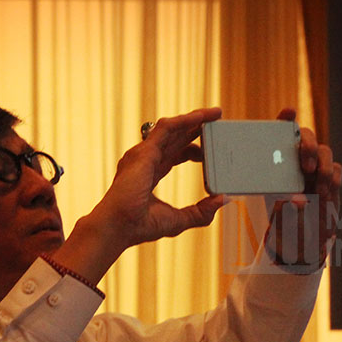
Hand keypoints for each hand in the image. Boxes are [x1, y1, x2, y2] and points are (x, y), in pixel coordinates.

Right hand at [99, 107, 227, 246]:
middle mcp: (145, 160)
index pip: (176, 153)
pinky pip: (167, 128)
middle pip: (176, 137)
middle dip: (196, 127)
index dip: (195, 148)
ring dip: (194, 119)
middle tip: (217, 120)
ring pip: (172, 128)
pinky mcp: (144, 151)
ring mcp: (143, 153)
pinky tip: (201, 117)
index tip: (212, 147)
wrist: (119, 227)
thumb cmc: (140, 226)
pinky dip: (185, 120)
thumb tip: (222, 200)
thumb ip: (202, 211)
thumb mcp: (180, 219)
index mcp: (151, 174)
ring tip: (214, 113)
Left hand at [266, 109, 341, 267]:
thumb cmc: (284, 224)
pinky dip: (333, 180)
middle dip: (309, 146)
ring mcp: (315, 167)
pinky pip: (336, 170)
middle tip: (307, 167)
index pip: (279, 132)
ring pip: (325, 151)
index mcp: (276, 162)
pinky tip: (326, 195)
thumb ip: (286, 210)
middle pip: (306, 137)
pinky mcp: (330, 179)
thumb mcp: (279, 219)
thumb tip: (299, 201)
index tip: (289, 112)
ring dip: (323, 168)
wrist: (302, 240)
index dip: (285, 119)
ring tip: (319, 190)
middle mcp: (297, 160)